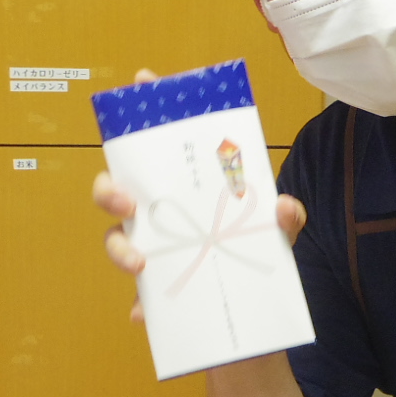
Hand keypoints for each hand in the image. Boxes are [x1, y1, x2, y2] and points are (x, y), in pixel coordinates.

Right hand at [92, 69, 308, 323]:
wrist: (253, 316)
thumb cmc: (255, 255)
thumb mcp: (277, 232)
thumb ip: (285, 217)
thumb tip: (283, 207)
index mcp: (186, 187)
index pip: (161, 141)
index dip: (150, 107)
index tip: (145, 80)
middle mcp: (160, 212)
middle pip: (117, 187)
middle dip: (110, 188)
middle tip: (128, 201)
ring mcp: (152, 249)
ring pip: (115, 240)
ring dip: (119, 248)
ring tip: (140, 264)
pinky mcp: (152, 290)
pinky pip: (137, 296)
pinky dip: (140, 304)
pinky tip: (144, 312)